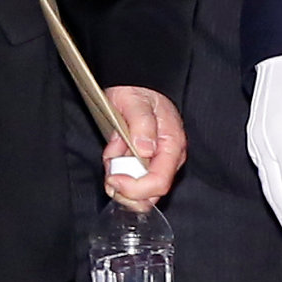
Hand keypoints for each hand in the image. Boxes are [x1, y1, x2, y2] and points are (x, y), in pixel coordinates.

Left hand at [101, 86, 185, 204]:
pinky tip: (115, 151)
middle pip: (150, 195)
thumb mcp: (137, 102)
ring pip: (137, 192)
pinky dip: (115, 170)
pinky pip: (128, 179)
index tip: (114, 179)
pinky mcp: (142, 164)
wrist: (133, 86)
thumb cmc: (138, 92)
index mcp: (172, 145)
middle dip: (125, 190)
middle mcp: (167, 159)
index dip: (135, 188)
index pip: (159, 182)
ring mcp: (154, 163)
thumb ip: (142, 124)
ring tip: (113, 153)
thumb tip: (146, 149)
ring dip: (118, 178)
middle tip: (109, 173)